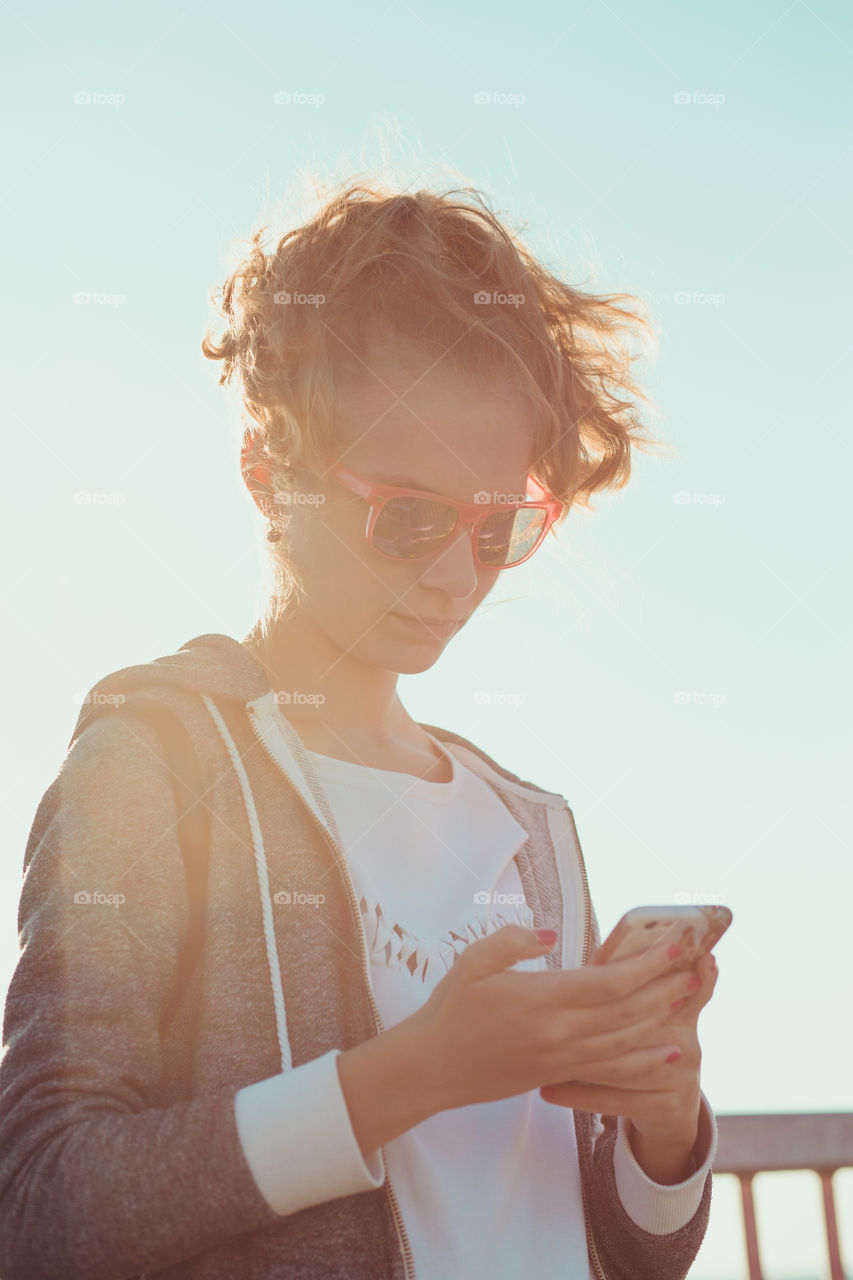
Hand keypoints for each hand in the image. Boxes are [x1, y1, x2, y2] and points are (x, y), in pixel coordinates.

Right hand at [401, 924, 697, 1114]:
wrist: (432, 1068)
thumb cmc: (450, 1008)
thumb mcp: (473, 961)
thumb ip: (514, 941)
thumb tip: (553, 936)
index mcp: (541, 998)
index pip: (609, 981)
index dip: (646, 964)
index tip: (674, 945)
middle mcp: (559, 1032)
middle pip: (627, 1010)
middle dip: (665, 988)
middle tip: (697, 968)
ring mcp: (561, 1058)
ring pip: (626, 1040)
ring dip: (662, 1019)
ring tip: (690, 999)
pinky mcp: (558, 1075)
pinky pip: (612, 1069)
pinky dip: (646, 1061)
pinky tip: (669, 1054)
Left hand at [539, 949, 718, 1158]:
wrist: (671, 1109)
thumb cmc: (653, 1045)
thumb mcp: (662, 1015)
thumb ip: (642, 981)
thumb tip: (628, 950)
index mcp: (683, 1015)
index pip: (669, 986)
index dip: (655, 966)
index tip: (632, 958)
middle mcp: (688, 1045)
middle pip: (639, 1023)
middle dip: (594, 1017)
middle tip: (551, 1010)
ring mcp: (680, 1079)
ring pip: (620, 1065)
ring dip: (577, 1060)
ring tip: (538, 1053)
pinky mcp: (666, 1108)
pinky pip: (614, 1100)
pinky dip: (578, 1095)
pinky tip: (548, 1090)